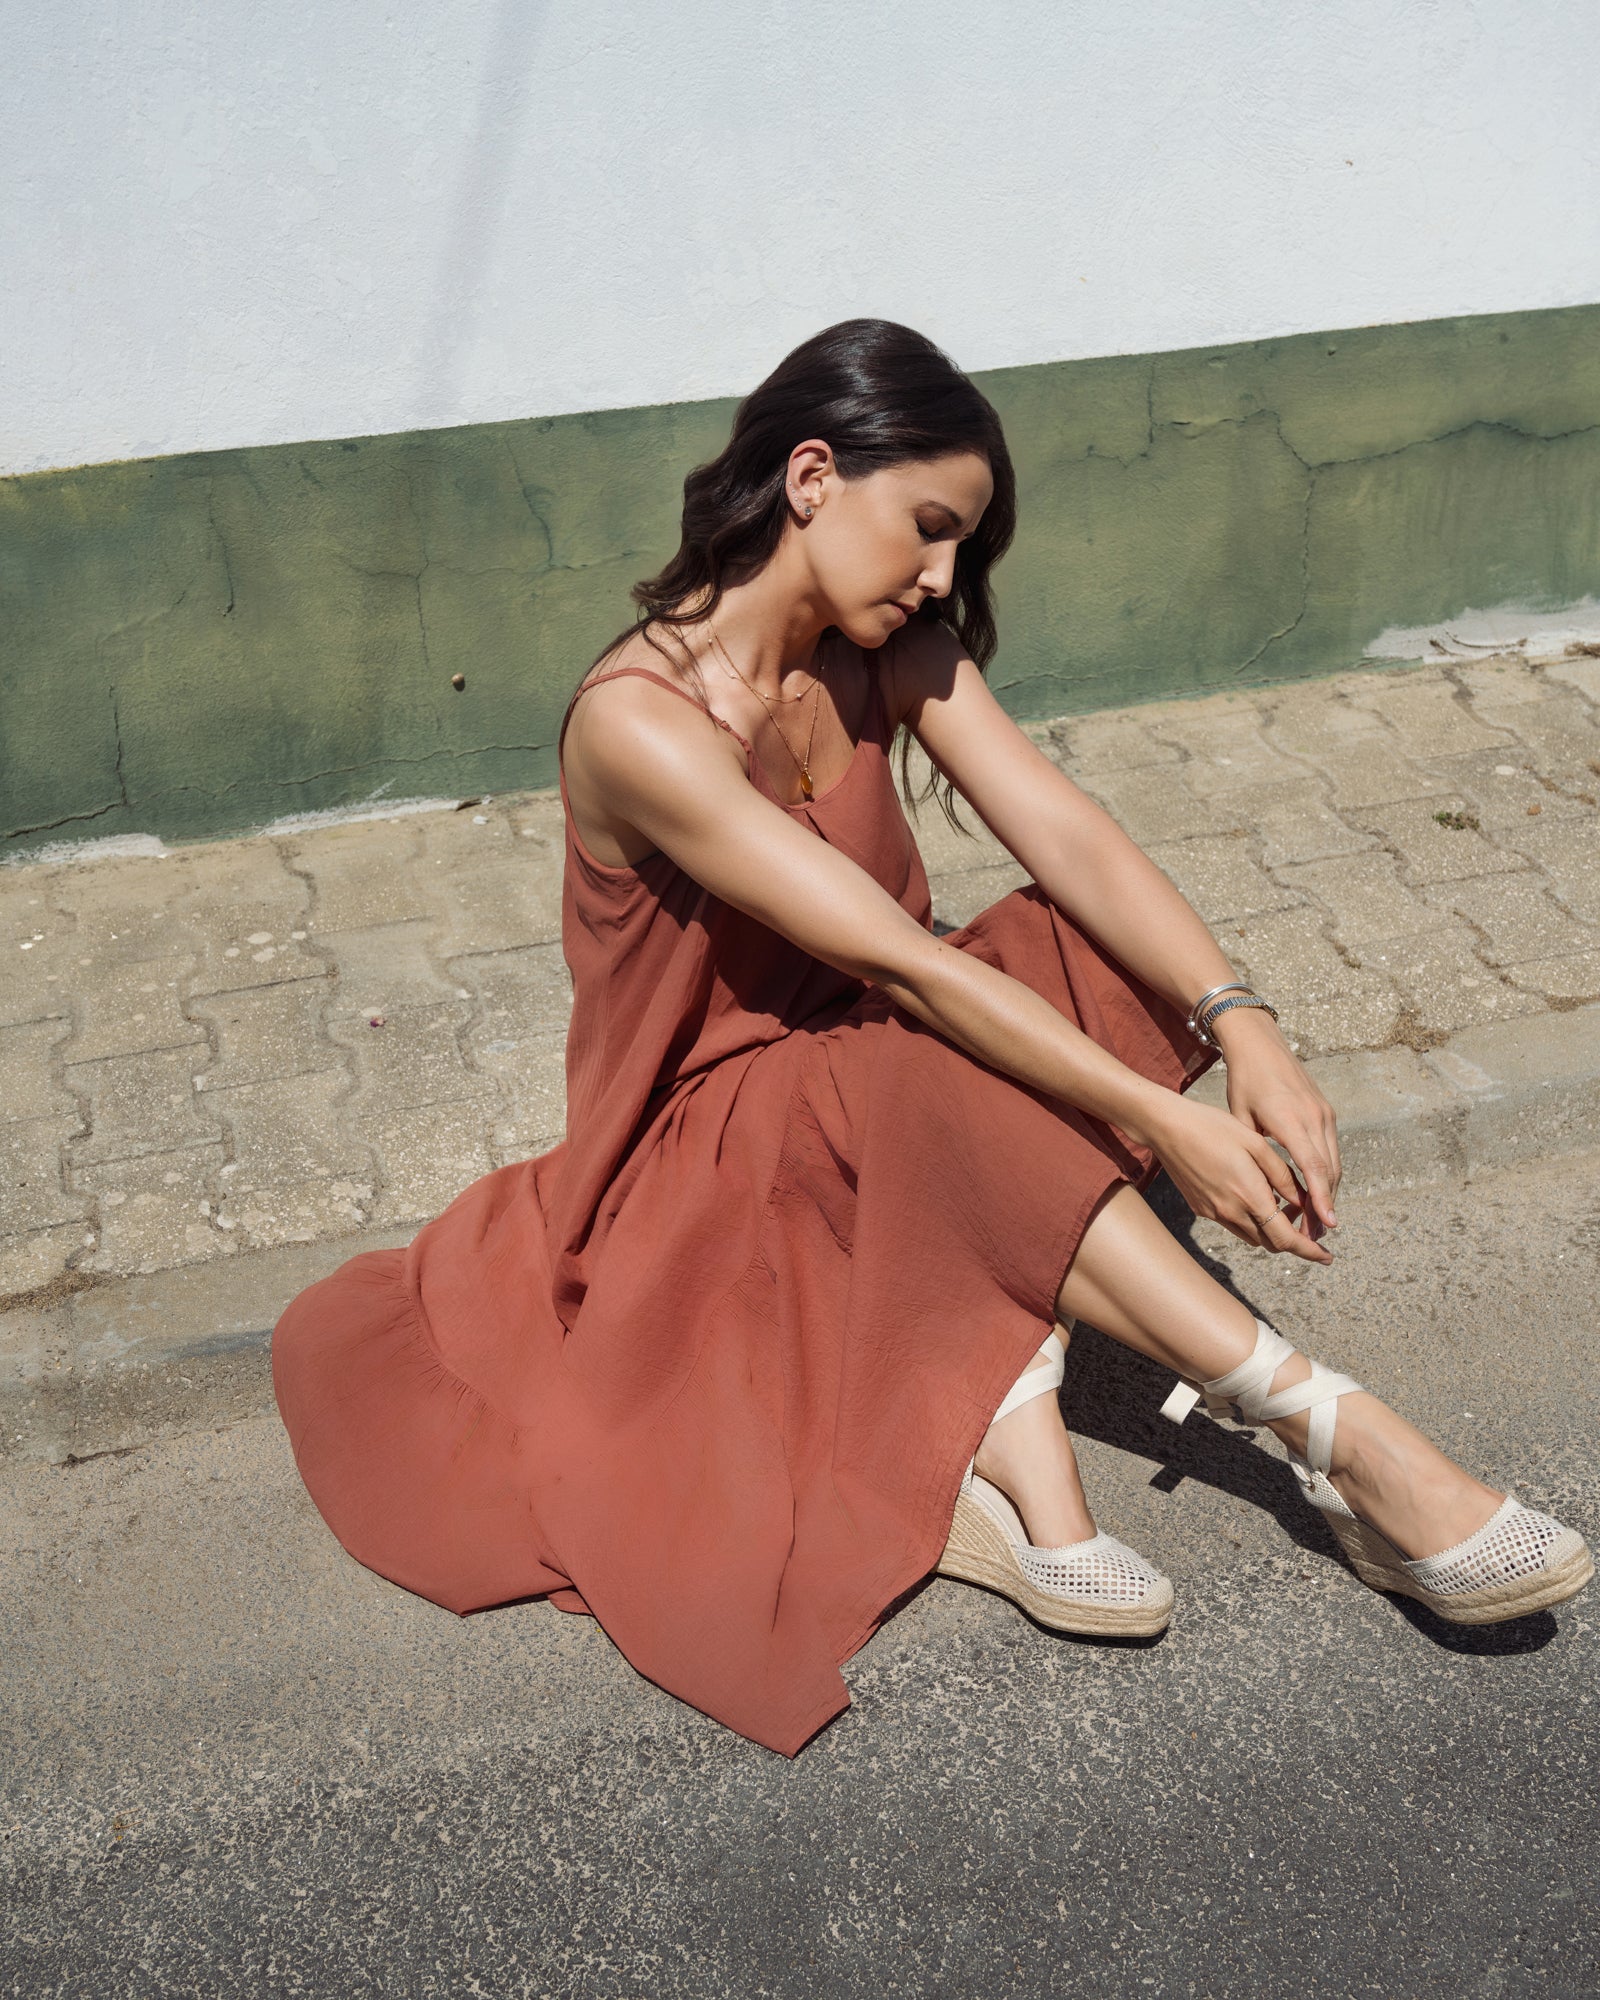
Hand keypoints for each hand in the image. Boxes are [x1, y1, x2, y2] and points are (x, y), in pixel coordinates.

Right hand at [1137, 1091, 1333, 1265]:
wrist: (1166, 1128)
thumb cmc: (1213, 1128)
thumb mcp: (1256, 1144)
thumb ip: (1283, 1177)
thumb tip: (1303, 1203)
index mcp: (1249, 1194)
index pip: (1285, 1238)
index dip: (1309, 1251)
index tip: (1327, 1256)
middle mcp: (1231, 1211)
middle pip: (1271, 1243)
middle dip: (1293, 1241)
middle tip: (1308, 1225)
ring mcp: (1213, 1212)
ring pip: (1253, 1236)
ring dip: (1271, 1230)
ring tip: (1281, 1205)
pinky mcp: (1201, 1209)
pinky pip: (1233, 1224)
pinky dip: (1251, 1220)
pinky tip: (1252, 1196)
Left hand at [1210, 1007, 1340, 1237]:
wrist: (1261, 1044)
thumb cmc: (1244, 1081)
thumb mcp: (1240, 1117)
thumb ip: (1253, 1151)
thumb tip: (1259, 1189)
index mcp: (1291, 1120)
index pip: (1313, 1168)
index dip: (1320, 1199)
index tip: (1327, 1224)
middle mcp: (1315, 1118)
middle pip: (1329, 1171)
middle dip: (1326, 1206)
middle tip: (1318, 1237)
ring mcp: (1325, 1114)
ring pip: (1334, 1163)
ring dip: (1329, 1193)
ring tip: (1319, 1222)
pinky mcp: (1327, 1112)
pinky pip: (1331, 1150)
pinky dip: (1326, 1174)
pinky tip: (1317, 1193)